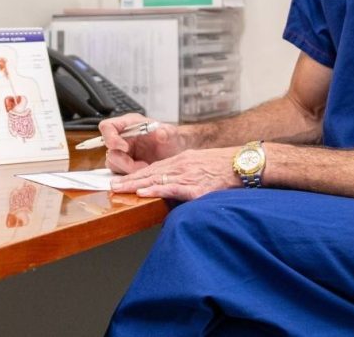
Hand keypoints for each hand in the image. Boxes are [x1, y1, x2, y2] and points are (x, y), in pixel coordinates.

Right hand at [99, 113, 186, 174]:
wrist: (174, 153)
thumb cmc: (170, 140)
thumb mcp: (172, 134)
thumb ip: (167, 132)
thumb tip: (161, 133)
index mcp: (128, 124)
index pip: (107, 127)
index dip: (110, 137)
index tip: (125, 147)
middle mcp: (122, 138)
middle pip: (109, 150)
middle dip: (124, 161)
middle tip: (142, 166)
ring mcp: (122, 153)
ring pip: (113, 163)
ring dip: (128, 170)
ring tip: (146, 169)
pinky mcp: (125, 166)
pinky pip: (120, 172)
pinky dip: (131, 175)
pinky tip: (144, 173)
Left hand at [109, 147, 239, 200]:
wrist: (243, 164)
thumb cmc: (224, 167)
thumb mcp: (200, 164)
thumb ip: (185, 173)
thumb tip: (172, 184)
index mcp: (180, 160)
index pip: (152, 168)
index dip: (134, 175)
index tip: (120, 180)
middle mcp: (180, 166)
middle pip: (148, 173)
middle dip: (128, 180)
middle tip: (111, 185)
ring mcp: (187, 176)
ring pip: (155, 180)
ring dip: (135, 185)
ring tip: (119, 189)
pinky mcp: (195, 187)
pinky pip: (172, 189)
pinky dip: (156, 191)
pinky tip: (143, 193)